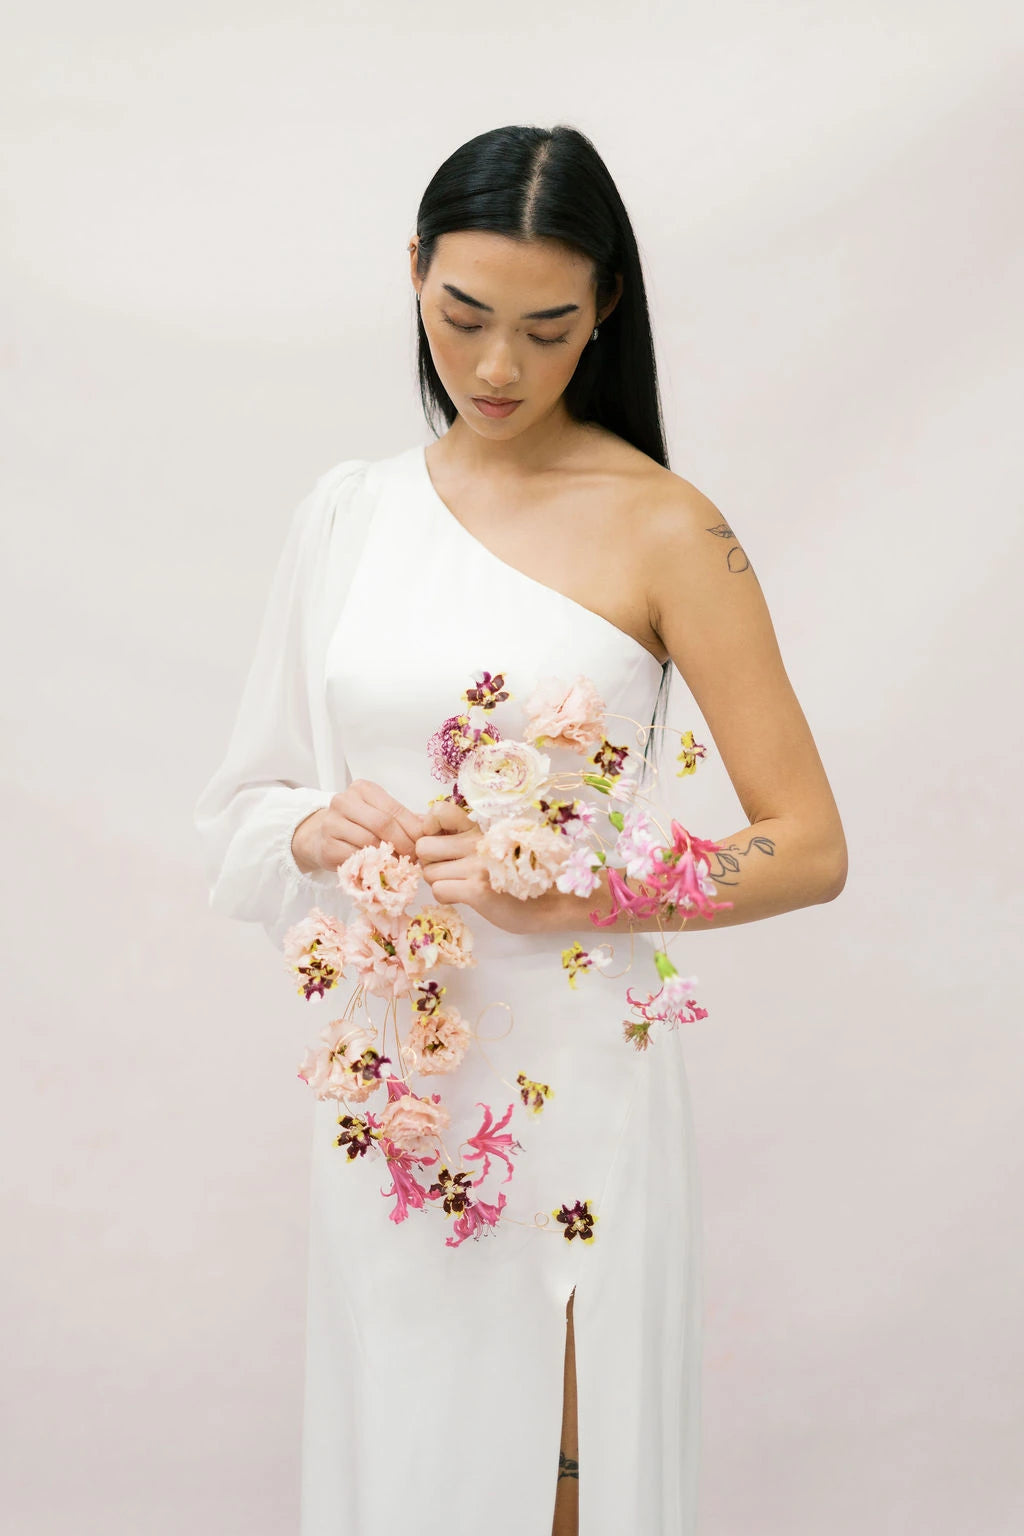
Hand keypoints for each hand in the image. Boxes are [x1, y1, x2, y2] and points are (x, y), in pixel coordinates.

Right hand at [292, 779, 427, 875]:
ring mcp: (332, 823)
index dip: (413, 829)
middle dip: (403, 843)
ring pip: (369, 842)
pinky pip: (355, 858)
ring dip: (389, 857)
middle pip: (383, 824)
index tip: (425, 843)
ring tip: (400, 865)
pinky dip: (372, 866)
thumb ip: (404, 819)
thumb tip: (432, 828)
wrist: (320, 836)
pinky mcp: (326, 845)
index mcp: (363, 789)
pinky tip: (380, 870)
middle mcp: (344, 801)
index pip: (394, 809)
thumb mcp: (379, 814)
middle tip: (415, 858)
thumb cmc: (357, 824)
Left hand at [414, 800, 569, 934]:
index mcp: (479, 829)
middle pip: (423, 847)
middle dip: (430, 863)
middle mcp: (476, 842)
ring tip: (462, 886)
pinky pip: (438, 891)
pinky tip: (465, 898)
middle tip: (449, 871)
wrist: (551, 901)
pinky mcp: (477, 890)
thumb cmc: (520, 875)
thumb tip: (427, 833)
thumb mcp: (495, 845)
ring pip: (428, 873)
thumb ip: (466, 839)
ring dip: (440, 883)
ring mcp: (477, 865)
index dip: (430, 829)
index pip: (438, 812)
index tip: (442, 842)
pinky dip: (447, 898)